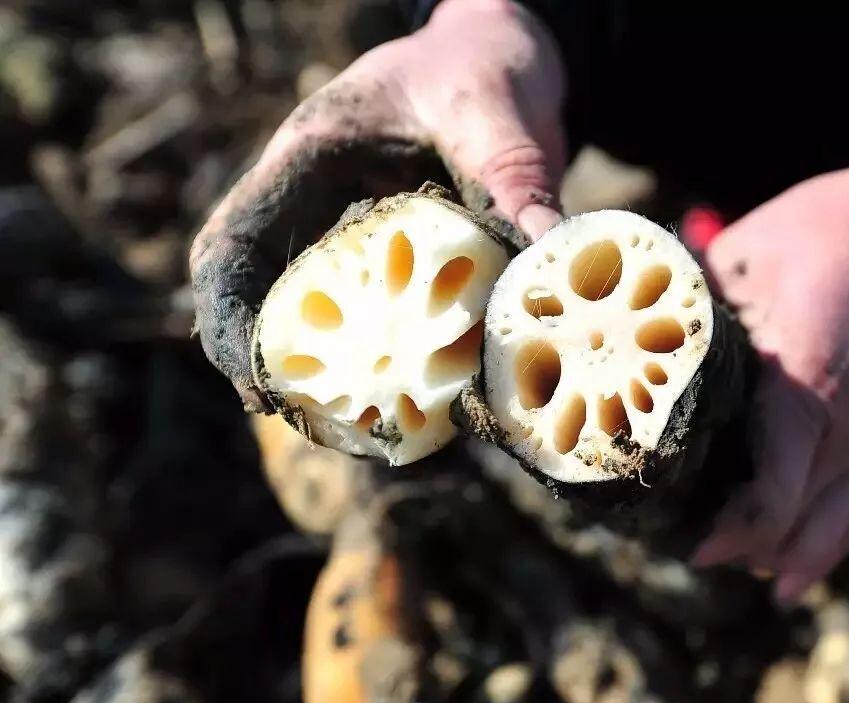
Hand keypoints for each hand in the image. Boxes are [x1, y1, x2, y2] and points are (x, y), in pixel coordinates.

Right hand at [189, 0, 565, 410]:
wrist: (505, 54)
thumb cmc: (482, 67)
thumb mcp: (494, 115)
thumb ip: (515, 180)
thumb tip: (551, 255)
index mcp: (308, 159)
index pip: (231, 247)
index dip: (228, 321)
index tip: (258, 388)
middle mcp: (318, 205)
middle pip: (264, 301)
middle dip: (282, 372)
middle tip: (325, 430)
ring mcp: (355, 236)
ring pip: (321, 320)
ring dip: (339, 379)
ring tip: (373, 434)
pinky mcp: (400, 262)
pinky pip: (383, 322)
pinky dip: (399, 365)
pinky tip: (434, 406)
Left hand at [693, 125, 848, 601]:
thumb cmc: (826, 230)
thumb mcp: (743, 258)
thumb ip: (688, 312)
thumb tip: (612, 335)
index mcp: (806, 385)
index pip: (773, 498)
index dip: (731, 534)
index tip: (690, 545)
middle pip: (798, 526)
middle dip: (743, 547)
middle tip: (686, 548)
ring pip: (835, 530)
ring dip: (785, 556)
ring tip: (732, 564)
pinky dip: (827, 545)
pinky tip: (791, 573)